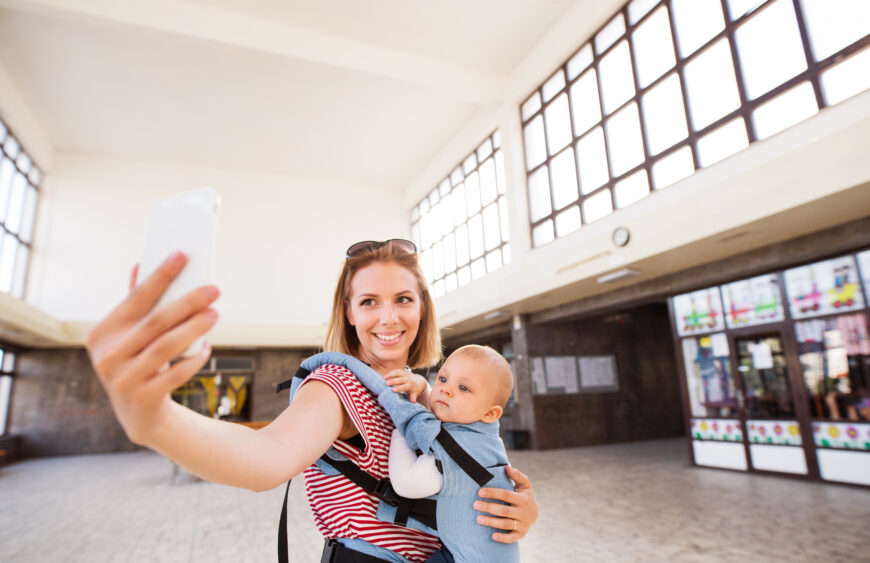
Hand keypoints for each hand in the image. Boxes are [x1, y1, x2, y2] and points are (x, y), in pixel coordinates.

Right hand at [85, 251, 219, 444]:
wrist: (139, 414)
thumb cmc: (138, 363)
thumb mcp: (130, 337)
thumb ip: (135, 305)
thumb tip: (140, 265)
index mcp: (101, 334)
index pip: (135, 298)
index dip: (160, 275)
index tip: (183, 255)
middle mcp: (107, 356)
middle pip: (155, 322)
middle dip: (188, 302)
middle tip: (214, 289)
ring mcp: (122, 379)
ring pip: (165, 347)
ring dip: (194, 328)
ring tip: (216, 313)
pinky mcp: (142, 398)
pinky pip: (175, 374)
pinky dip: (194, 359)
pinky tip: (208, 347)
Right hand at [383, 369, 427, 402]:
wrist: (419, 381)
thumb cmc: (415, 389)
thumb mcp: (416, 393)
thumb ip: (413, 396)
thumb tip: (413, 401)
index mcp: (410, 385)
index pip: (404, 387)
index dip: (399, 388)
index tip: (393, 389)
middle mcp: (408, 379)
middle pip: (400, 379)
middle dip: (393, 381)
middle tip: (386, 383)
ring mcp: (405, 374)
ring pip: (398, 373)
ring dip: (390, 375)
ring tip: (384, 378)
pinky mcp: (403, 371)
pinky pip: (397, 370)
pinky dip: (391, 372)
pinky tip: (386, 375)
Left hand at [474, 465, 537, 542]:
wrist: (534, 514)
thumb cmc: (524, 496)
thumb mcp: (524, 485)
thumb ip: (517, 476)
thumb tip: (507, 467)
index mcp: (523, 499)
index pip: (506, 495)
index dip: (492, 493)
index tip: (480, 492)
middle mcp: (523, 512)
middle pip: (504, 510)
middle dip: (489, 507)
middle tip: (475, 504)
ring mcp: (522, 524)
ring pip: (505, 524)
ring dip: (491, 522)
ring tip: (478, 518)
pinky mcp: (520, 534)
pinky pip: (511, 538)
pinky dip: (503, 538)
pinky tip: (492, 536)